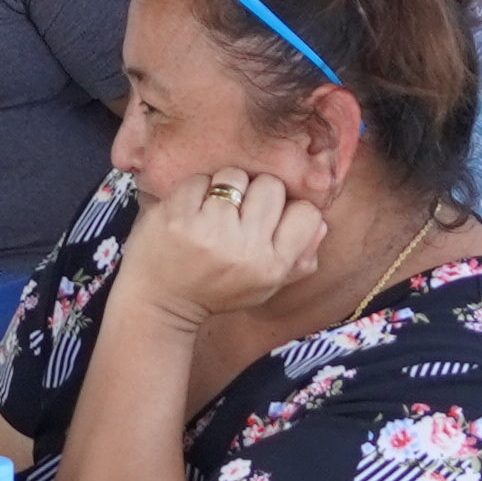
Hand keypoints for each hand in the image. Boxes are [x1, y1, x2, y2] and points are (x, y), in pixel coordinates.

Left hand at [114, 163, 337, 330]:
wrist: (160, 304)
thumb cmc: (217, 290)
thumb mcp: (265, 286)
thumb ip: (300, 258)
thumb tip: (321, 223)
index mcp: (272, 266)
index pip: (306, 213)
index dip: (288, 209)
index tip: (267, 220)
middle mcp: (245, 249)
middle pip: (271, 186)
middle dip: (254, 193)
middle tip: (235, 215)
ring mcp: (210, 231)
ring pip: (235, 175)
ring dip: (223, 188)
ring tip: (211, 213)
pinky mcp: (178, 216)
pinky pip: (200, 179)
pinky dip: (194, 190)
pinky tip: (189, 213)